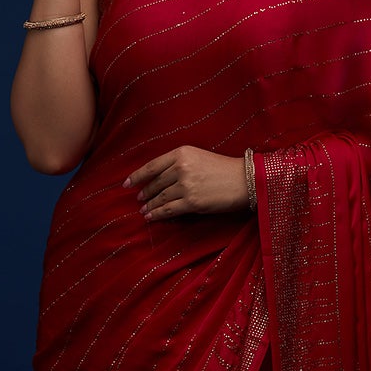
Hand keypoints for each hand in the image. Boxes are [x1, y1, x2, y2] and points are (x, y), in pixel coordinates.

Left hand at [124, 147, 248, 219]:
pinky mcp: (191, 202)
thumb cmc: (224, 169)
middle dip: (144, 193)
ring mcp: (185, 185)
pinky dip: (157, 214)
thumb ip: (179, 164)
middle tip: (138, 199)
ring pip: (160, 198)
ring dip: (149, 205)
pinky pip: (168, 210)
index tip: (126, 183)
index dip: (136, 176)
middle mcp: (181, 168)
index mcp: (181, 153)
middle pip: (155, 183)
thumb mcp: (199, 157)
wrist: (245, 180)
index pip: (152, 166)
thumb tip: (160, 180)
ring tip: (144, 210)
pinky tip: (150, 217)